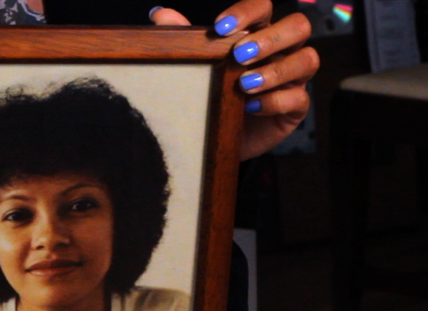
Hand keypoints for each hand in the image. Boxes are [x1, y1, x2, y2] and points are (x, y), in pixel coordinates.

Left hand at [152, 0, 319, 160]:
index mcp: (258, 33)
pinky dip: (274, 101)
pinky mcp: (295, 108)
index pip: (263, 8)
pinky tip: (250, 107)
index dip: (247, 12)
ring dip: (275, 70)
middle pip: (298, 26)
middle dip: (270, 38)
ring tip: (245, 83)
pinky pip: (298, 98)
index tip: (220, 27)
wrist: (216, 139)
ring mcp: (292, 78)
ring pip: (307, 59)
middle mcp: (281, 51)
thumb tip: (160, 14)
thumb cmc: (210, 96)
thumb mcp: (196, 68)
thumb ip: (185, 41)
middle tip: (240, 55)